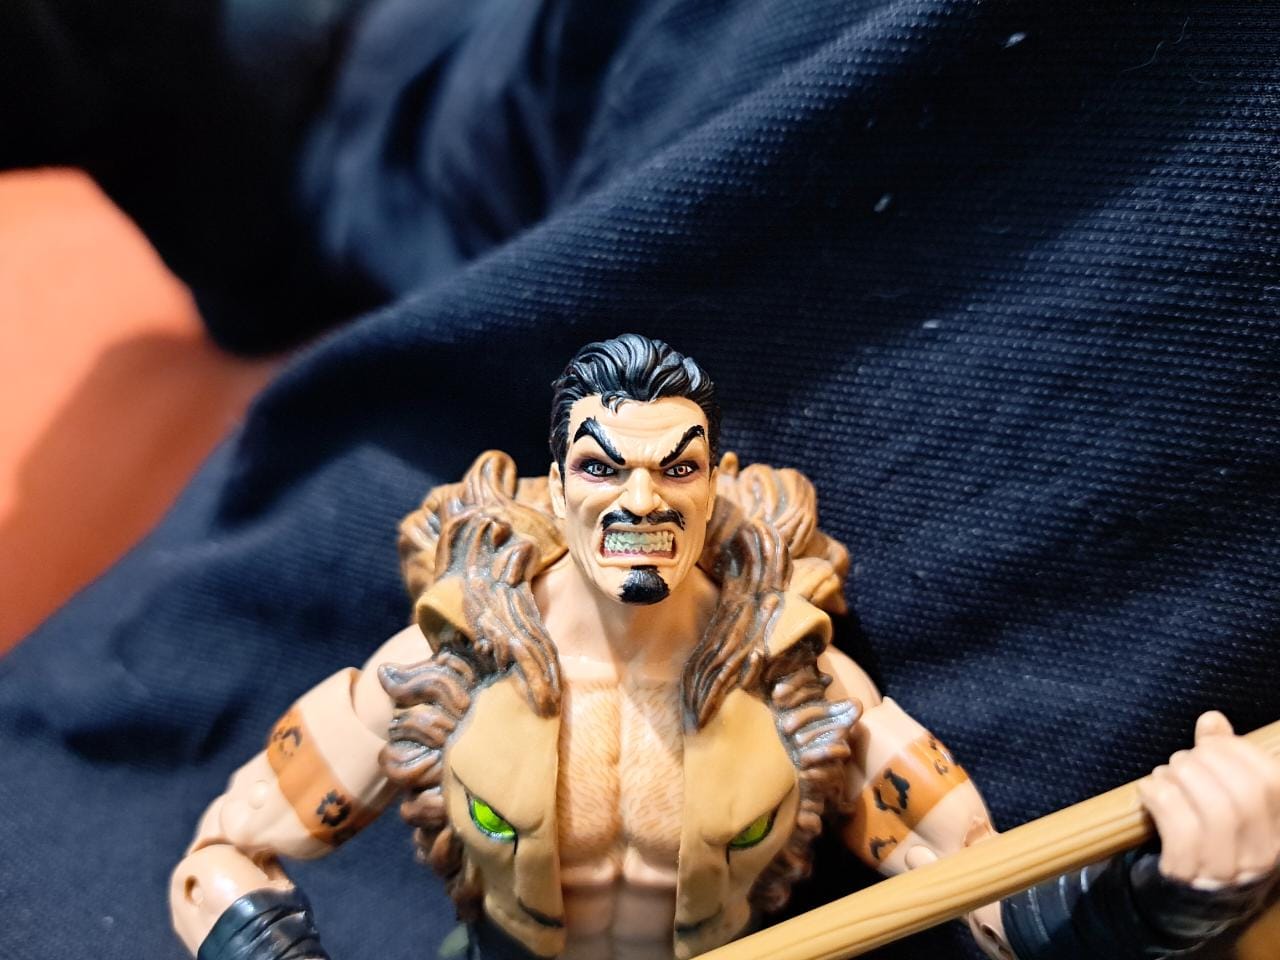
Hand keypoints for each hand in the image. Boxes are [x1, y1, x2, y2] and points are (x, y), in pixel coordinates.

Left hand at [1137, 711, 1279, 888]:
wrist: (1186, 886)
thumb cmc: (1207, 828)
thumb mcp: (1221, 792)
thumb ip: (1220, 755)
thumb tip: (1212, 720)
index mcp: (1277, 826)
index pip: (1272, 781)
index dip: (1238, 750)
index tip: (1209, 741)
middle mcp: (1262, 852)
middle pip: (1243, 795)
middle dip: (1205, 763)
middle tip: (1181, 759)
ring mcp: (1228, 869)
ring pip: (1215, 812)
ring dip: (1182, 779)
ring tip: (1165, 773)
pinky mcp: (1189, 875)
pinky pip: (1180, 831)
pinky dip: (1160, 799)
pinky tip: (1148, 790)